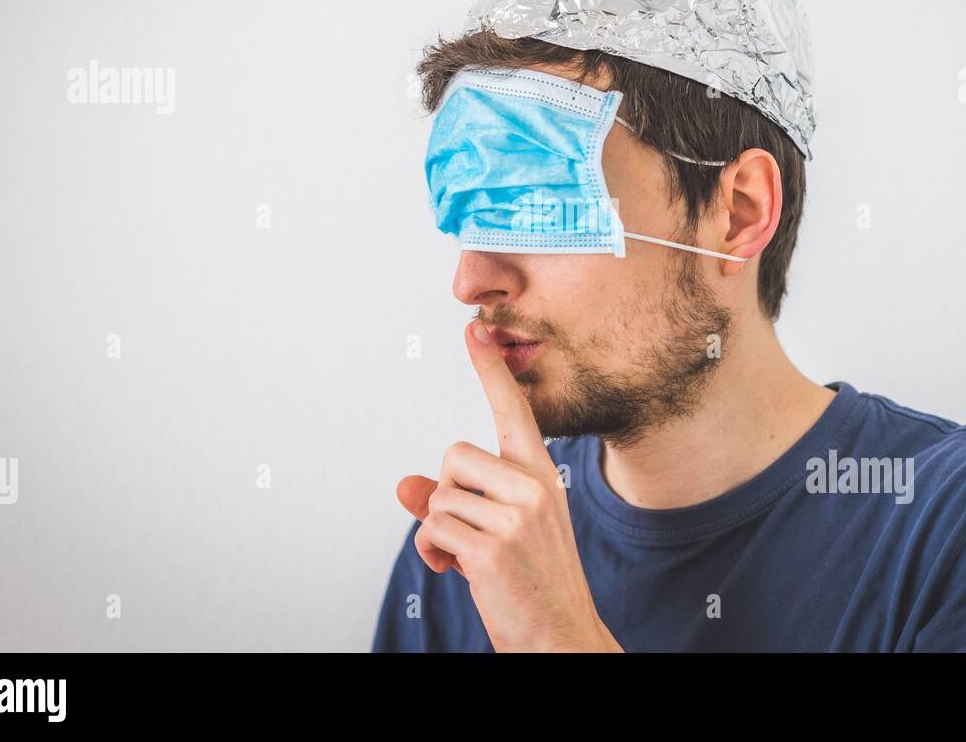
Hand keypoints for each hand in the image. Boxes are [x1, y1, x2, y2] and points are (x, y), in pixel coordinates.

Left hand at [394, 319, 621, 652]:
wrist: (561, 635)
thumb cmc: (531, 580)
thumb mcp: (501, 530)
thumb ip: (456, 501)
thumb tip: (404, 486)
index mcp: (541, 475)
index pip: (514, 412)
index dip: (491, 371)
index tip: (474, 330)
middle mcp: (534, 487)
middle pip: (453, 457)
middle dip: (447, 495)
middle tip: (470, 532)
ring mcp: (516, 516)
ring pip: (438, 496)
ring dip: (438, 531)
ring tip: (467, 558)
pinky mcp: (492, 547)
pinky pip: (432, 528)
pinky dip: (433, 552)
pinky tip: (457, 570)